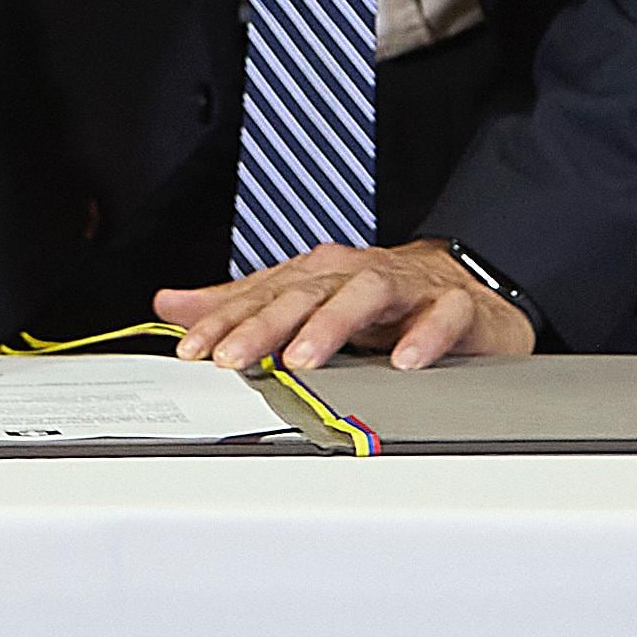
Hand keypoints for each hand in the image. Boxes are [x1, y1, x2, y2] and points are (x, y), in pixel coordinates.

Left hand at [155, 241, 531, 372]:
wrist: (464, 288)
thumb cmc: (379, 299)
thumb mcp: (304, 300)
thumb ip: (240, 304)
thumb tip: (172, 304)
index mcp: (319, 275)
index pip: (264, 295)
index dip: (224, 321)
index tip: (193, 349)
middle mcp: (356, 275)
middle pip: (306, 293)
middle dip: (265, 325)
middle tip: (233, 357)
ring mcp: (407, 288)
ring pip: (366, 293)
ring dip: (333, 324)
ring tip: (304, 358)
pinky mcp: (454, 306)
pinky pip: (441, 316)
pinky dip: (424, 335)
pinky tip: (404, 361)